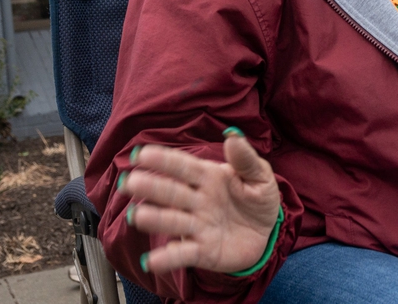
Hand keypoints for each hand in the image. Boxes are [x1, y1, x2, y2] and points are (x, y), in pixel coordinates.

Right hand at [119, 131, 281, 274]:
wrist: (266, 232)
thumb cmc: (257, 198)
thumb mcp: (260, 175)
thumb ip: (246, 159)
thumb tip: (233, 136)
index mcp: (209, 177)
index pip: (184, 166)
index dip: (164, 160)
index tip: (141, 154)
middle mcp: (197, 201)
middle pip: (172, 192)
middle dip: (151, 187)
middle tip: (130, 182)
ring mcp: (198, 226)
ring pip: (174, 221)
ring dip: (156, 219)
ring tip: (138, 216)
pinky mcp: (202, 251)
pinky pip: (183, 254)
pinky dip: (167, 258)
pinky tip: (152, 261)